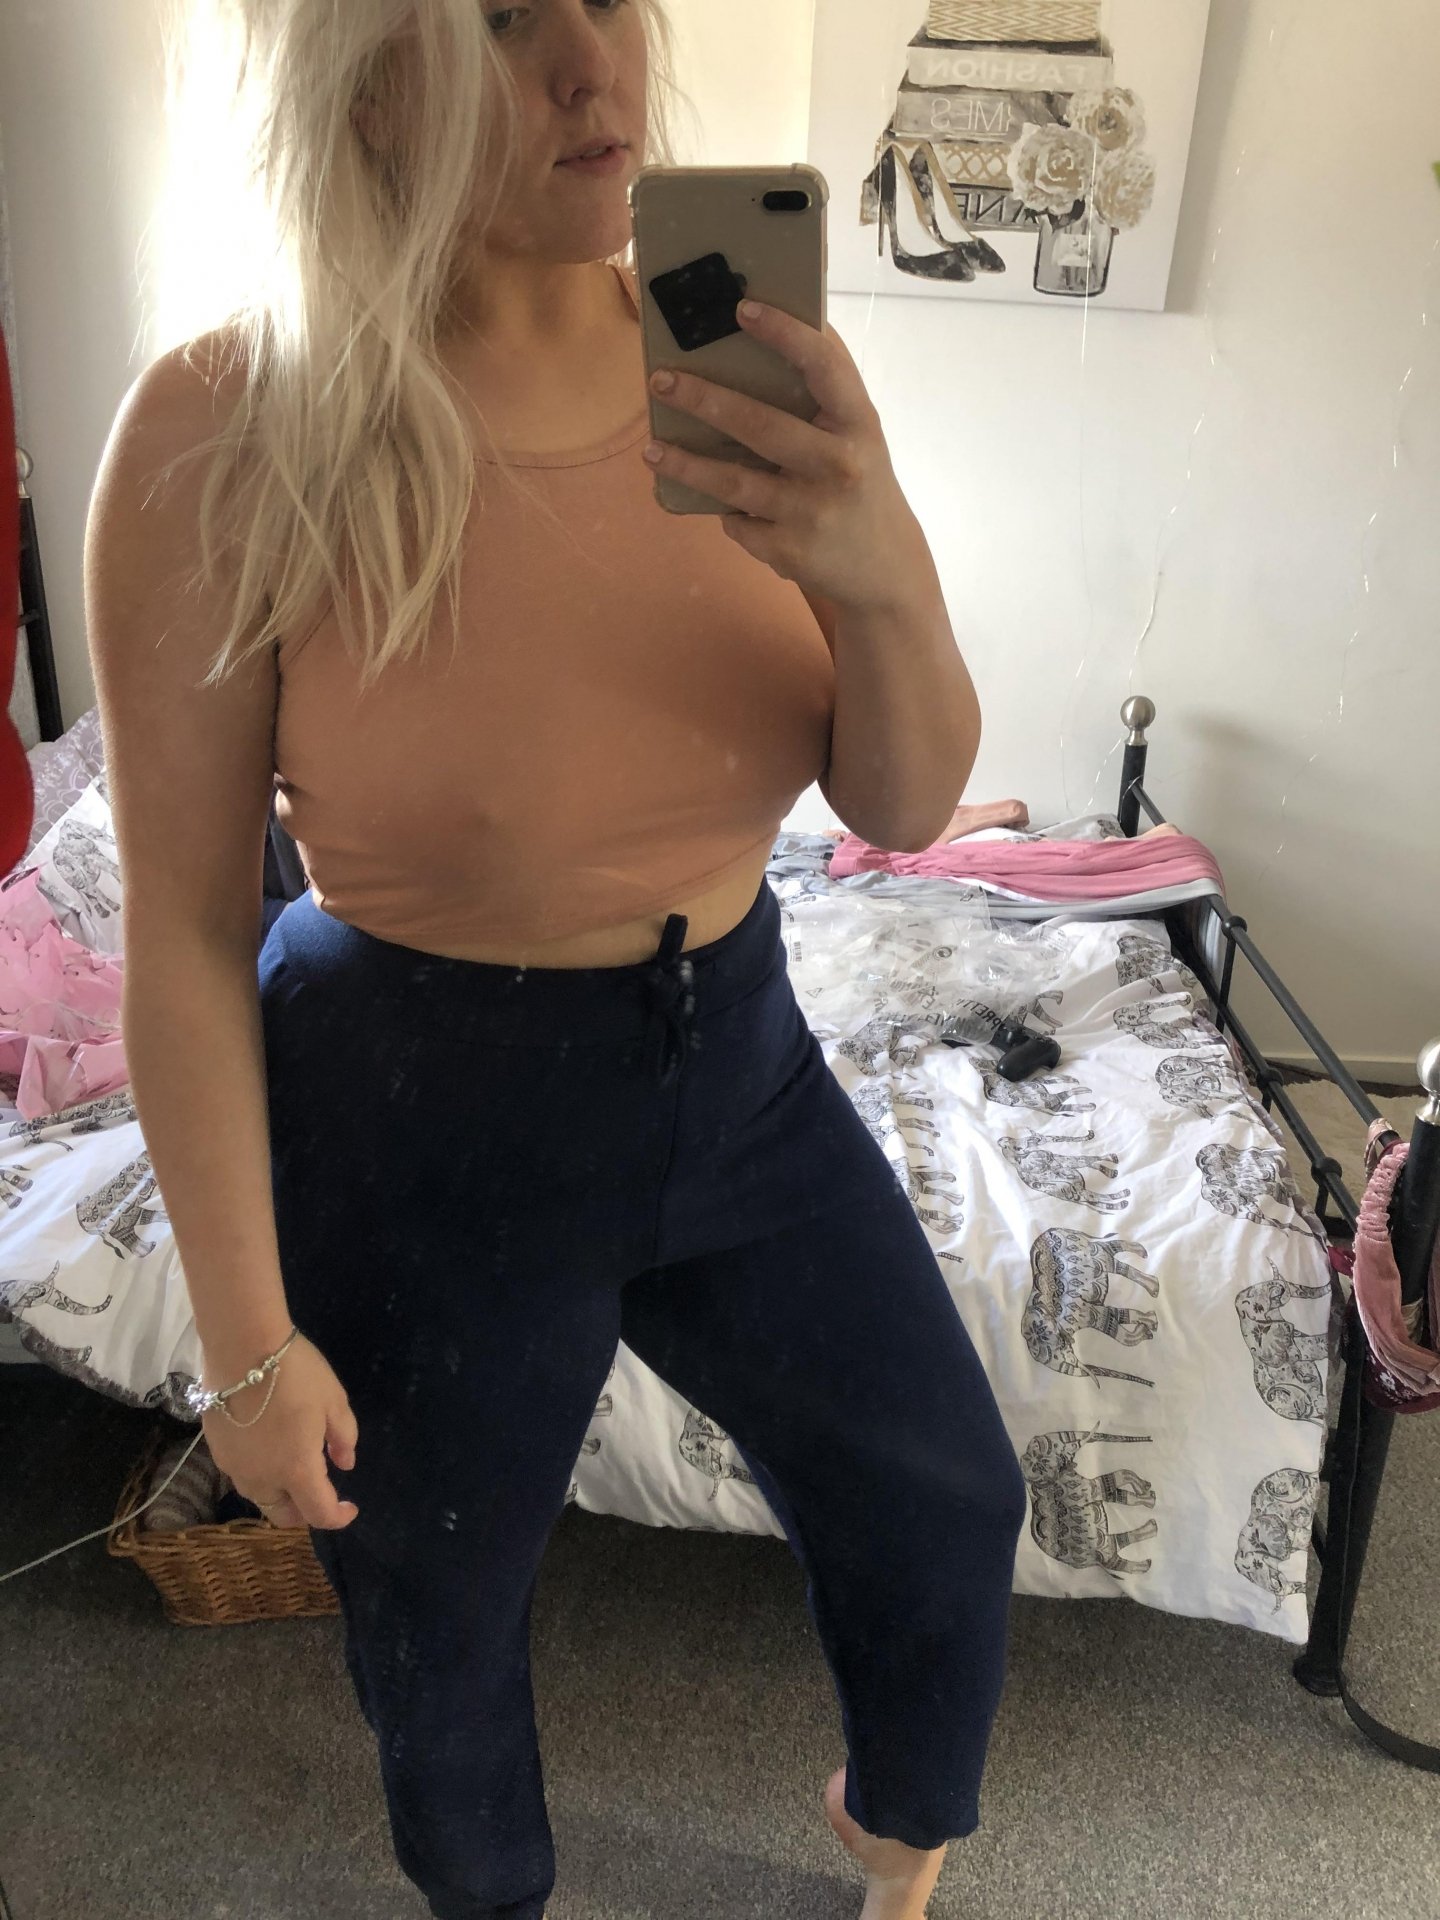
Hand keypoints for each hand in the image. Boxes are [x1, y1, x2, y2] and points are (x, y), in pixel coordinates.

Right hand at [200, 1331, 359, 1530]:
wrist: (241, 1346)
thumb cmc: (296, 1373)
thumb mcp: (334, 1401)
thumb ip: (343, 1438)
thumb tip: (345, 1464)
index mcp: (296, 1471)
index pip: (319, 1513)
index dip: (339, 1517)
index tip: (350, 1507)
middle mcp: (262, 1478)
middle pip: (283, 1515)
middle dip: (303, 1512)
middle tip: (319, 1490)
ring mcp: (234, 1467)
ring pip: (259, 1497)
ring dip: (279, 1494)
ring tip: (294, 1467)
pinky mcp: (216, 1450)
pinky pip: (242, 1475)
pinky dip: (259, 1474)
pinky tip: (268, 1448)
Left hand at [643, 300, 932, 614]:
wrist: (885, 567)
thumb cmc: (859, 481)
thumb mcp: (858, 434)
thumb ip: (825, 392)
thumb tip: (769, 325)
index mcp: (858, 423)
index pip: (824, 367)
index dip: (785, 334)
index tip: (742, 308)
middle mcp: (839, 465)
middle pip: (761, 426)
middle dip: (704, 400)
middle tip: (660, 381)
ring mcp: (813, 512)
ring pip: (734, 483)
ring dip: (685, 465)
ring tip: (651, 449)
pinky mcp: (791, 551)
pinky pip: (739, 524)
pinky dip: (726, 513)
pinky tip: (716, 506)